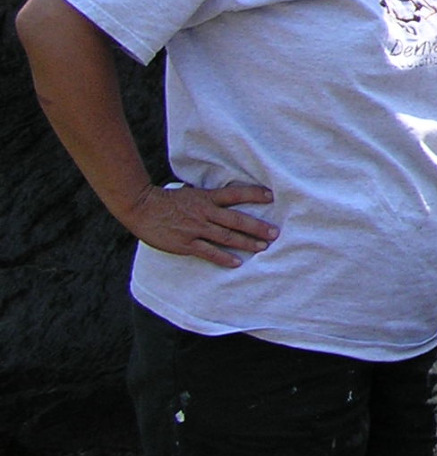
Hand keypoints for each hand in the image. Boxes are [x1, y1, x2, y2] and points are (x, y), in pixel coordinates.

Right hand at [123, 181, 276, 268]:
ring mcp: (196, 228)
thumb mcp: (191, 192)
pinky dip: (223, 257)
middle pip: (237, 219)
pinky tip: (237, 263)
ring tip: (263, 247)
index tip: (271, 196)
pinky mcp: (186, 243)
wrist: (141, 208)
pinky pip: (208, 252)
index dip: (253, 194)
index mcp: (206, 198)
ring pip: (226, 236)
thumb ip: (208, 197)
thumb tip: (226, 196)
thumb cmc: (167, 200)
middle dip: (257, 226)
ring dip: (246, 242)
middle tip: (275, 233)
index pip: (235, 194)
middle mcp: (205, 212)